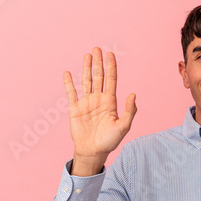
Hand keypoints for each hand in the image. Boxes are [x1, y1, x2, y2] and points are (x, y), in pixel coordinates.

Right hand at [63, 47, 136, 175]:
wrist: (93, 151)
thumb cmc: (110, 141)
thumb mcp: (123, 127)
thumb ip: (129, 111)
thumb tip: (133, 94)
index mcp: (110, 102)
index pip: (111, 79)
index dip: (111, 67)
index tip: (111, 54)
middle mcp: (98, 99)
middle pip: (99, 77)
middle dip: (98, 63)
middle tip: (97, 48)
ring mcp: (86, 102)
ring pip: (86, 81)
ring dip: (86, 68)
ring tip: (87, 55)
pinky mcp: (75, 108)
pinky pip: (71, 93)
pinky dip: (69, 83)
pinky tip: (67, 73)